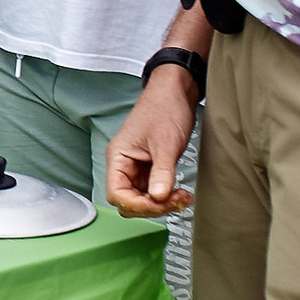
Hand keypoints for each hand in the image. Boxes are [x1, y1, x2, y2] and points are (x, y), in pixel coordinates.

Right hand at [106, 71, 197, 217]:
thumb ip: (161, 173)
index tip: (160, 203)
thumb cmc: (164, 108)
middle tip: (176, 201)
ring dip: (161, 203)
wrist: (176, 92)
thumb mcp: (165, 144)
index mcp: (118, 157)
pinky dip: (166, 196)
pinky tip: (180, 193)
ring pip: (141, 198)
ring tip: (183, 197)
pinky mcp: (150, 167)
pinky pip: (153, 190)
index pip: (116, 194)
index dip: (137, 204)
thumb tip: (158, 198)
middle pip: (128, 200)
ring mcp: (136, 167)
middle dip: (152, 206)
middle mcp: (124, 165)